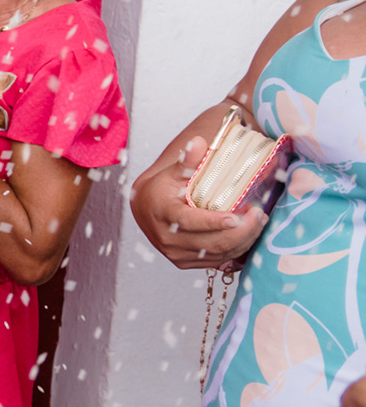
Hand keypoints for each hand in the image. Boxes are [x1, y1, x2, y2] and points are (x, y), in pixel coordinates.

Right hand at [131, 135, 267, 269]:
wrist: (146, 211)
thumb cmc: (161, 190)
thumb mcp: (172, 173)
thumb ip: (186, 161)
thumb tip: (198, 143)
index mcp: (163, 215)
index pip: (190, 222)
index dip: (214, 222)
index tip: (237, 216)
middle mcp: (168, 240)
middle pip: (211, 243)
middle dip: (241, 232)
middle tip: (260, 215)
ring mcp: (177, 255)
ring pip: (218, 254)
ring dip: (243, 241)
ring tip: (259, 222)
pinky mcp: (186, 263)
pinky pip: (217, 261)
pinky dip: (236, 250)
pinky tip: (249, 235)